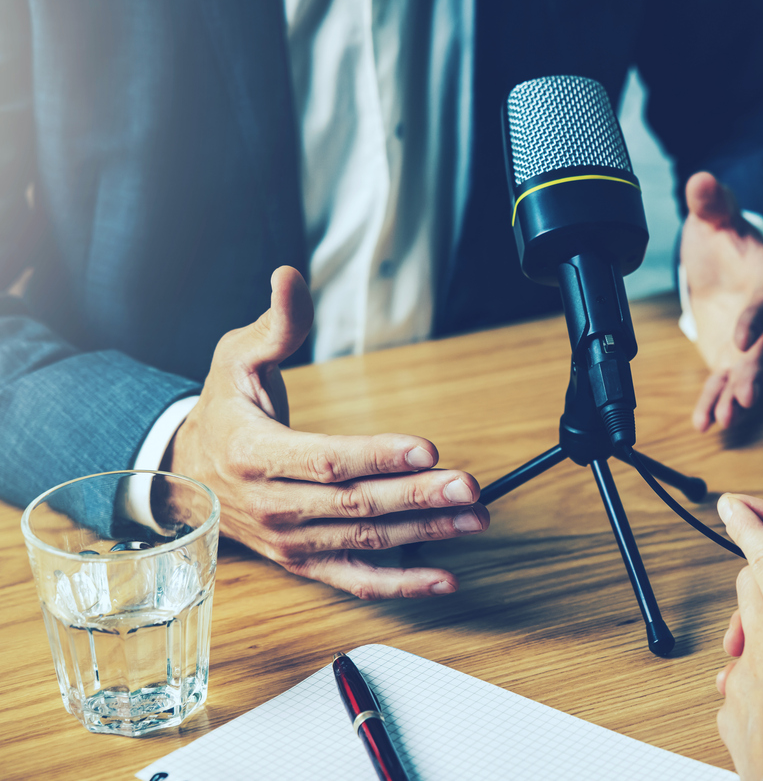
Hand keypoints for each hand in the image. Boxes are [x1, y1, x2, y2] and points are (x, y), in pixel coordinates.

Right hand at [162, 267, 487, 599]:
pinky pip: (355, 579)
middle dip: (418, 497)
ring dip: (426, 533)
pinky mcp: (304, 562)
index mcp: (254, 455)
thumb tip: (290, 277)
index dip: (379, 456)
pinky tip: (446, 577)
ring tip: (475, 518)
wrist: (190, 471)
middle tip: (470, 488)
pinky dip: (402, 584)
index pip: (326, 460)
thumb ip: (276, 323)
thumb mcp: (237, 357)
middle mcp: (273, 506)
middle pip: (356, 505)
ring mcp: (290, 541)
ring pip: (365, 541)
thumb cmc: (223, 410)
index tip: (427, 448)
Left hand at [680, 172, 762, 431]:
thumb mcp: (716, 216)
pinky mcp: (737, 358)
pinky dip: (717, 402)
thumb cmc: (728, 238)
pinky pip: (729, 383)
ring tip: (727, 417)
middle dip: (758, 371)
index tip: (742, 336)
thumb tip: (701, 182)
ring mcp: (759, 341)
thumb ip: (711, 202)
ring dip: (740, 394)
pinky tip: (706, 422)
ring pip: (754, 370)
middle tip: (745, 394)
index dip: (760, 317)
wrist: (725, 261)